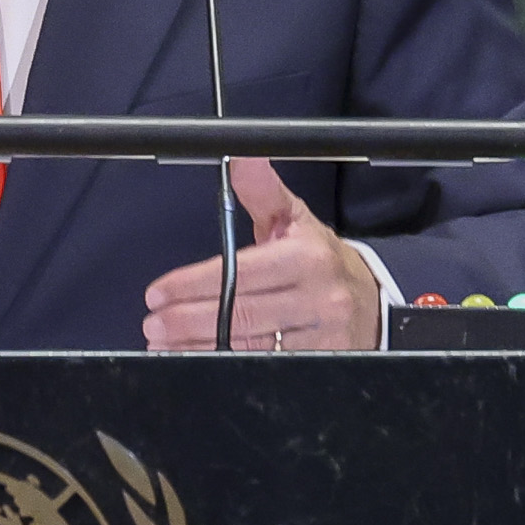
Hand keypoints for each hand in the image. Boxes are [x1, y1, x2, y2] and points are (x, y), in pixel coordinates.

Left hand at [143, 158, 380, 351]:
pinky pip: (264, 366)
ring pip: (249, 346)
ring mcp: (322, 337)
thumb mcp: (295, 219)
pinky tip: (198, 359)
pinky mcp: (322, 363)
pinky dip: (225, 365)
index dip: (195, 284)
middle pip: (241, 314)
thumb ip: (261, 191)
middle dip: (188, 320)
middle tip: (153, 323)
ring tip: (165, 343)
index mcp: (308, 257)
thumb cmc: (321, 260)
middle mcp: (318, 298)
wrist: (371, 303)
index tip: (159, 292)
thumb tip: (240, 158)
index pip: (241, 273)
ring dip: (199, 348)